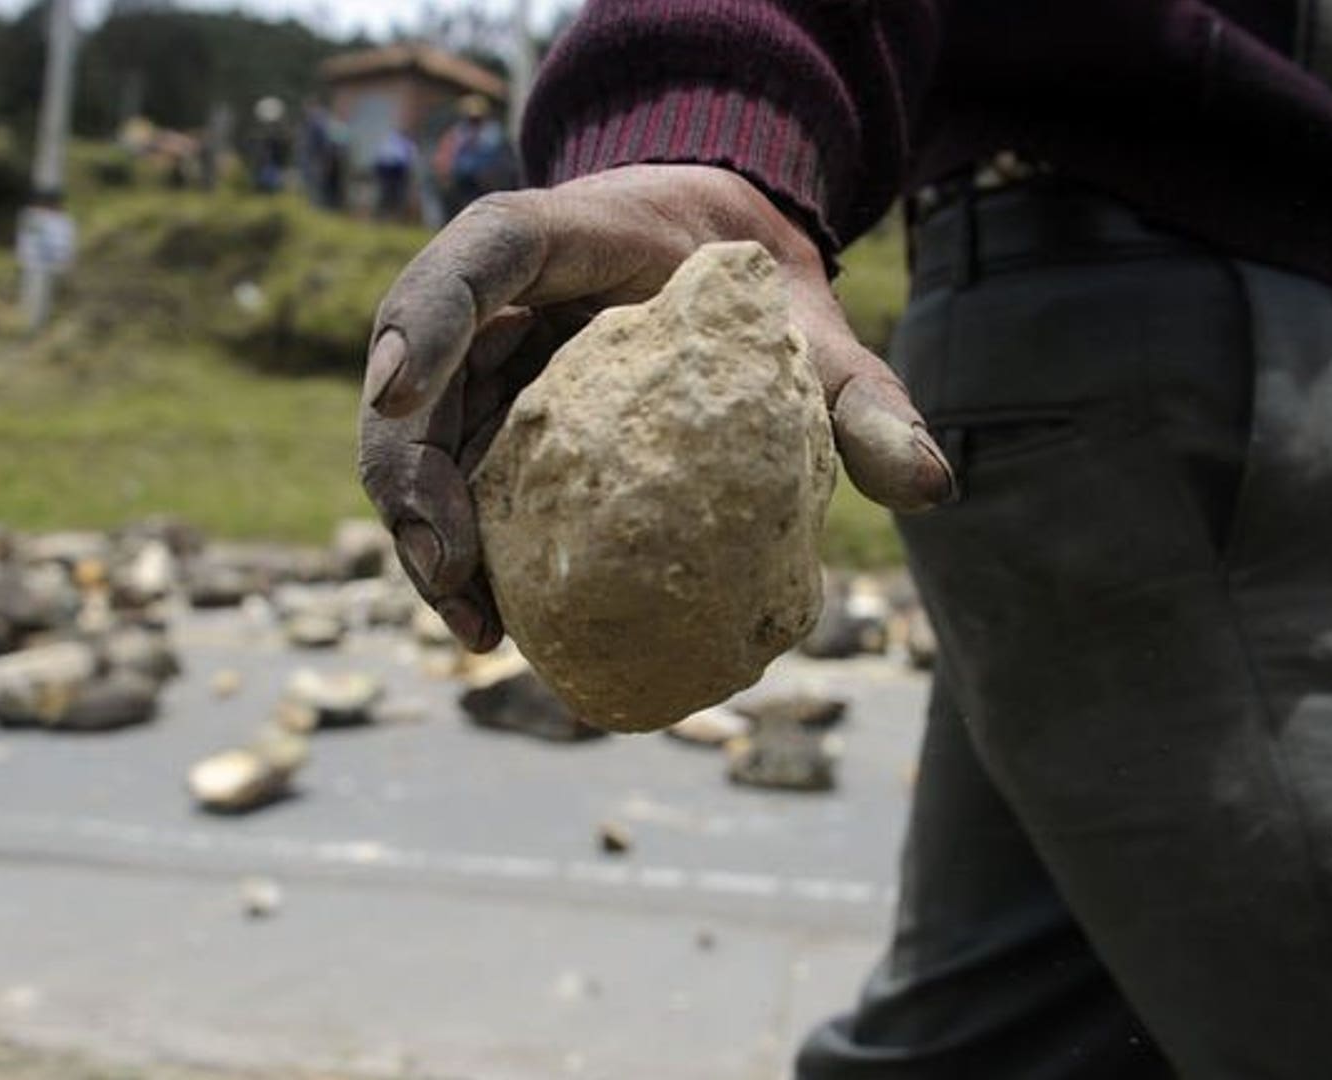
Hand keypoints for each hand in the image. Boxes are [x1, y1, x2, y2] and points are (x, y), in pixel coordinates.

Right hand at [358, 164, 955, 650]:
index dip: (425, 317)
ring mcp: (482, 362)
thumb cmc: (761, 296)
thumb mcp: (817, 339)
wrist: (722, 272)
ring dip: (421, 534)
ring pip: (414, 438)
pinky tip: (497, 624)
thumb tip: (936, 488)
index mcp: (564, 238)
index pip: (476, 255)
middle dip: (407, 472)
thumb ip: (866, 400)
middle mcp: (500, 299)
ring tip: (477, 626)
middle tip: (452, 571)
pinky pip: (453, 480)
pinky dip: (459, 551)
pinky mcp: (488, 419)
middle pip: (412, 368)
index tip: (396, 391)